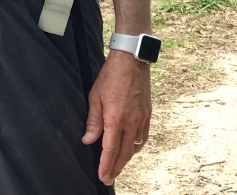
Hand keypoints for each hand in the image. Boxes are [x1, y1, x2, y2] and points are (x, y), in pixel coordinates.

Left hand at [82, 50, 151, 184]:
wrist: (131, 59)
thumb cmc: (111, 75)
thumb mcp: (95, 96)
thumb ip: (93, 121)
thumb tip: (88, 140)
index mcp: (116, 119)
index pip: (110, 150)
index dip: (106, 166)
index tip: (103, 177)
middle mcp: (131, 121)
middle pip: (124, 153)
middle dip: (116, 168)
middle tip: (109, 177)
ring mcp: (142, 117)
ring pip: (135, 147)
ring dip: (127, 158)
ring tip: (118, 164)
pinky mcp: (148, 112)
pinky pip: (144, 136)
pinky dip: (137, 146)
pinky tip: (132, 147)